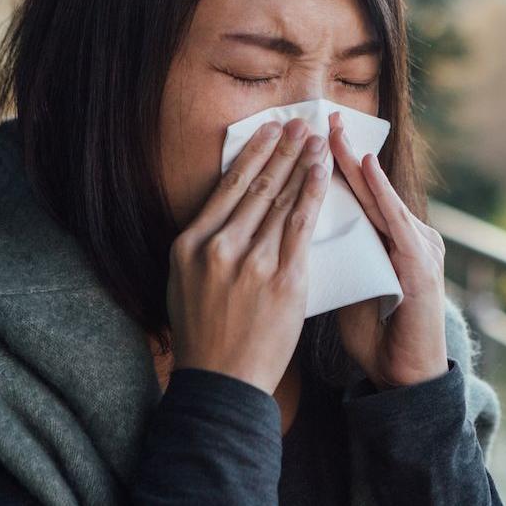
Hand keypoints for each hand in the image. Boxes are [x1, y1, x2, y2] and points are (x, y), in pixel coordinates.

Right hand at [166, 117, 330, 394]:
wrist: (222, 383)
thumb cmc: (204, 336)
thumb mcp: (184, 283)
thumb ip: (203, 247)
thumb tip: (225, 213)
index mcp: (188, 245)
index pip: (226, 188)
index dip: (252, 156)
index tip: (268, 132)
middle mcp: (217, 247)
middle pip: (256, 187)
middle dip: (281, 150)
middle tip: (300, 122)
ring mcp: (250, 262)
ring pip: (280, 200)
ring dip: (300, 163)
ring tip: (316, 139)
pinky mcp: (282, 279)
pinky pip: (300, 225)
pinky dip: (312, 194)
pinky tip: (321, 172)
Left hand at [327, 110, 448, 389]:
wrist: (405, 376)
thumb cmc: (375, 334)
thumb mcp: (346, 286)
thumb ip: (328, 258)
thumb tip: (288, 234)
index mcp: (388, 240)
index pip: (357, 196)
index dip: (331, 165)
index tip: (306, 135)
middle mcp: (407, 236)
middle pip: (370, 187)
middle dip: (344, 151)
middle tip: (320, 117)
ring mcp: (418, 248)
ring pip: (382, 197)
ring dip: (358, 163)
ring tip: (336, 134)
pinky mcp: (421, 266)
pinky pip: (396, 223)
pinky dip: (381, 194)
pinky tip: (365, 170)